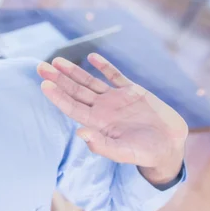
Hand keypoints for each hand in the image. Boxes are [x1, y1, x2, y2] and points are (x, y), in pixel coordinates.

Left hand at [37, 53, 187, 184]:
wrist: (168, 146)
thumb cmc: (144, 153)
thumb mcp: (122, 152)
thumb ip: (101, 145)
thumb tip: (80, 133)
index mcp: (96, 123)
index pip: (71, 107)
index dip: (57, 96)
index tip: (44, 84)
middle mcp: (102, 109)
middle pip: (75, 91)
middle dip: (58, 79)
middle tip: (40, 66)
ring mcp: (115, 99)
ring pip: (89, 81)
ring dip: (73, 71)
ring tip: (57, 60)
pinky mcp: (132, 91)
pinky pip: (115, 75)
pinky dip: (104, 66)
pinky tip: (92, 57)